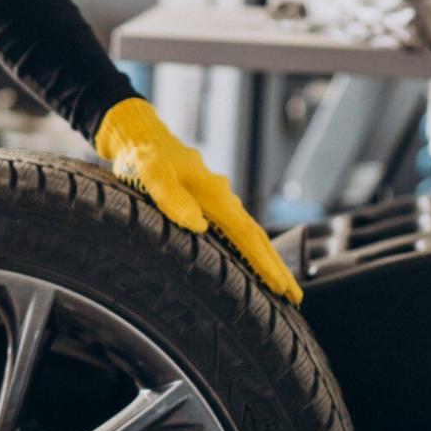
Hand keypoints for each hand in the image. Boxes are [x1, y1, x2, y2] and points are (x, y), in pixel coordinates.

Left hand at [94, 96, 303, 303]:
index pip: (247, 235)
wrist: (136, 133)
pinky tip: (249, 259)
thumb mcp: (150, 173)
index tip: (282, 289)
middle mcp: (221, 197)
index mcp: (213, 194)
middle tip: (294, 298)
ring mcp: (215, 199)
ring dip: (264, 259)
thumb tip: (199, 226)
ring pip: (247, 233)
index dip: (265, 264)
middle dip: (276, 267)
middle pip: (256, 237)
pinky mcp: (205, 200)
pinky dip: (247, 248)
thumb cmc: (141, 155)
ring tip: (279, 285)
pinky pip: (234, 229)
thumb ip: (171, 198)